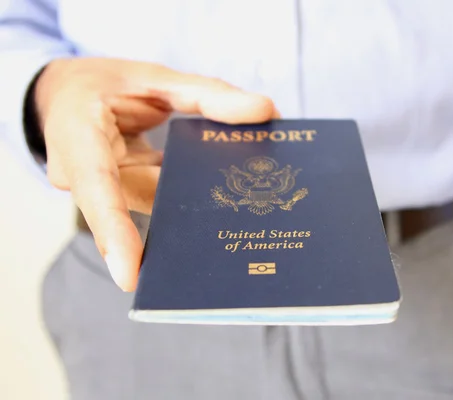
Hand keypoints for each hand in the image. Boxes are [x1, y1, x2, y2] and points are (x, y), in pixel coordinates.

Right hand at [35, 57, 277, 290]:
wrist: (62, 95)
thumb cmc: (102, 84)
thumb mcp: (154, 76)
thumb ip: (208, 93)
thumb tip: (266, 110)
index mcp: (77, 135)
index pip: (96, 187)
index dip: (114, 232)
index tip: (130, 276)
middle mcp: (78, 172)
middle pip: (132, 203)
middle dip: (179, 217)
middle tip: (231, 236)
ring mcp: (93, 190)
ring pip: (146, 204)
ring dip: (187, 203)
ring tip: (238, 207)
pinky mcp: (112, 196)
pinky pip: (149, 201)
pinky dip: (180, 196)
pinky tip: (217, 196)